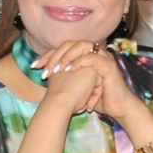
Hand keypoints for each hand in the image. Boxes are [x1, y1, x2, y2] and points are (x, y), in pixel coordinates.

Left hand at [35, 41, 149, 126]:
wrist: (117, 108)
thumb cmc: (99, 98)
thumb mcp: (78, 87)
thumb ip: (66, 79)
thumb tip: (47, 77)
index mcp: (86, 55)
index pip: (64, 48)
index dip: (48, 55)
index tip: (35, 66)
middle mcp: (95, 53)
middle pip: (71, 44)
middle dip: (55, 55)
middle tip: (44, 69)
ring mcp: (103, 57)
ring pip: (82, 46)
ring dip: (67, 56)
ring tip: (56, 69)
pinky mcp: (109, 66)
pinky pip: (93, 58)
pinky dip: (80, 62)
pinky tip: (69, 70)